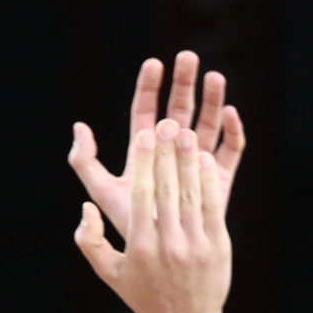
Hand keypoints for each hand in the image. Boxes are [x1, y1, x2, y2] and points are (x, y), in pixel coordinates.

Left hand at [69, 52, 244, 235]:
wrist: (159, 255)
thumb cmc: (128, 223)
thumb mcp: (102, 190)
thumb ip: (84, 161)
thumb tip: (79, 126)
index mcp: (144, 151)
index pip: (145, 110)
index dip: (149, 87)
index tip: (153, 63)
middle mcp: (171, 152)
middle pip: (178, 109)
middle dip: (183, 83)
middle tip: (187, 57)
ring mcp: (196, 164)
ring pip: (207, 124)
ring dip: (211, 100)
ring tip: (215, 77)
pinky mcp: (219, 180)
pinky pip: (231, 151)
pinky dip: (233, 132)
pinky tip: (231, 113)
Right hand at [74, 120, 231, 312]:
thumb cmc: (141, 294)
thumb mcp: (107, 272)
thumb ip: (89, 240)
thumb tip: (85, 208)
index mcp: (139, 248)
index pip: (142, 197)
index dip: (144, 164)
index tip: (144, 136)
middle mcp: (168, 245)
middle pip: (167, 189)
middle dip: (167, 153)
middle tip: (166, 123)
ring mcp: (195, 245)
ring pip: (192, 193)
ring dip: (189, 160)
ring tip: (185, 133)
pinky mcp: (218, 245)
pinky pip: (212, 205)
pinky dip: (208, 180)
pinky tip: (204, 158)